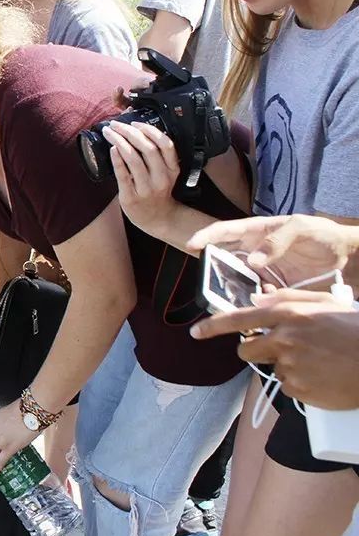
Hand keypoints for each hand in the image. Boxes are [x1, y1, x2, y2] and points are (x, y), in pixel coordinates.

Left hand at [104, 120, 179, 232]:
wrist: (156, 218)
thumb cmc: (157, 191)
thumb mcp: (166, 173)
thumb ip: (155, 155)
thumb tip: (136, 129)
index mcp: (172, 169)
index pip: (166, 145)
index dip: (150, 130)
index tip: (136, 123)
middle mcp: (162, 178)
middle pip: (147, 148)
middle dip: (129, 132)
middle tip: (115, 124)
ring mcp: (146, 188)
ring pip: (134, 159)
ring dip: (119, 141)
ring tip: (109, 132)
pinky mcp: (131, 197)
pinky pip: (123, 175)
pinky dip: (117, 160)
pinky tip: (112, 148)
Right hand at [188, 214, 358, 287]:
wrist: (350, 258)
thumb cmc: (325, 235)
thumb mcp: (302, 227)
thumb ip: (277, 240)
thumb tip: (253, 260)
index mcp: (257, 232)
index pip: (225, 231)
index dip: (206, 236)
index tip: (192, 245)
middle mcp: (255, 252)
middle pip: (224, 259)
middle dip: (213, 270)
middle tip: (207, 281)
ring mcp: (263, 272)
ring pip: (237, 281)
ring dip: (230, 290)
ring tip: (226, 299)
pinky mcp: (274, 289)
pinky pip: (256, 297)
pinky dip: (250, 303)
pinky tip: (253, 308)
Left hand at [191, 290, 358, 408]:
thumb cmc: (355, 329)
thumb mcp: (325, 303)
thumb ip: (287, 300)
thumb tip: (257, 301)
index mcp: (290, 315)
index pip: (241, 319)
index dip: (214, 326)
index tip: (196, 332)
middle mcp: (285, 340)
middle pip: (247, 350)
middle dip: (255, 351)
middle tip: (280, 350)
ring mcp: (291, 366)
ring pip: (272, 368)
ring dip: (286, 367)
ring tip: (316, 362)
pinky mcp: (299, 389)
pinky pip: (289, 387)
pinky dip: (301, 384)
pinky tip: (322, 377)